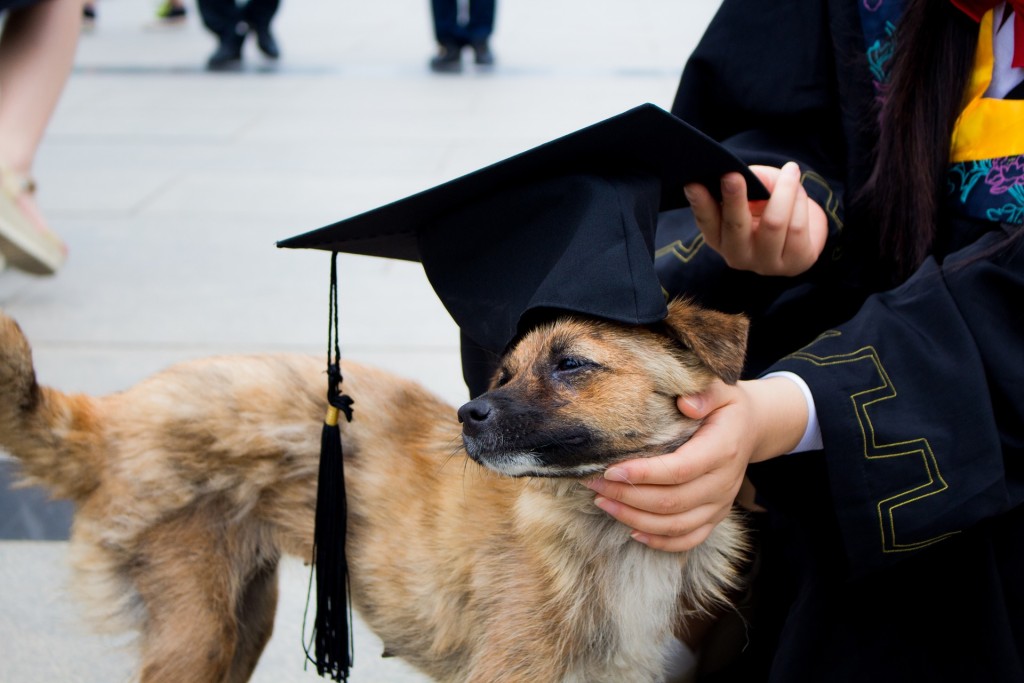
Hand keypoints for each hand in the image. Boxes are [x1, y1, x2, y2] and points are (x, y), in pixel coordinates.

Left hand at [583, 377, 808, 551]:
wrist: (752, 428)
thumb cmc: (726, 406)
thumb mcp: (722, 388)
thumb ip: (705, 393)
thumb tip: (684, 403)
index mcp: (723, 449)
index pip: (680, 470)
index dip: (644, 474)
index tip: (610, 469)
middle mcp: (723, 482)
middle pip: (671, 501)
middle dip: (627, 496)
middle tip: (593, 482)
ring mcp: (720, 504)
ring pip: (675, 525)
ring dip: (634, 518)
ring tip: (602, 501)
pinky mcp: (716, 517)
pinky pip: (689, 539)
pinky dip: (660, 542)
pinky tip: (631, 531)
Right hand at [683, 162, 827, 276]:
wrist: (803, 232)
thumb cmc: (769, 206)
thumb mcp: (754, 191)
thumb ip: (749, 181)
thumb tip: (746, 172)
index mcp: (719, 238)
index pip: (707, 221)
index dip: (700, 203)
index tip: (694, 184)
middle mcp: (737, 255)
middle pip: (735, 226)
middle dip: (733, 199)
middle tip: (732, 175)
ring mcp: (765, 263)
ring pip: (774, 222)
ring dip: (784, 190)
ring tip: (790, 170)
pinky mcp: (794, 264)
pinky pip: (798, 226)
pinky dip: (800, 201)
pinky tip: (798, 189)